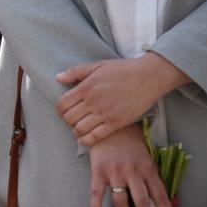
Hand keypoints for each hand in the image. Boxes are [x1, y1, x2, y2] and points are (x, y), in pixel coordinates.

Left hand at [57, 56, 175, 146]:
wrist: (149, 76)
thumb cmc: (123, 69)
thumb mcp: (98, 65)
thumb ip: (76, 71)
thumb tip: (58, 78)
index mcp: (87, 87)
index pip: (62, 105)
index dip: (61, 109)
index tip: (66, 110)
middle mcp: (93, 101)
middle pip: (68, 118)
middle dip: (68, 120)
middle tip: (74, 118)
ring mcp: (105, 113)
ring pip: (79, 129)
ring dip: (76, 130)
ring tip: (80, 127)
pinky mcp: (116, 122)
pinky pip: (95, 137)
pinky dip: (86, 140)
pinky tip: (84, 138)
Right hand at [89, 124, 174, 206]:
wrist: (109, 125)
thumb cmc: (129, 141)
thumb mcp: (146, 155)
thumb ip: (150, 175)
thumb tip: (157, 198)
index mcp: (148, 167)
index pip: (160, 194)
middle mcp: (133, 171)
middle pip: (142, 201)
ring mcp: (115, 172)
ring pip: (121, 200)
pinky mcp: (99, 171)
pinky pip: (97, 193)